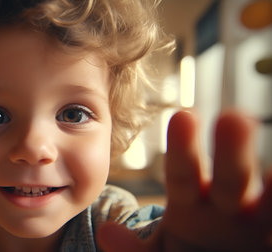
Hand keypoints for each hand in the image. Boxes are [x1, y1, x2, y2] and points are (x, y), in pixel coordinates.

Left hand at [97, 110, 271, 251]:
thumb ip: (133, 251)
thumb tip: (106, 233)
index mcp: (190, 203)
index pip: (183, 175)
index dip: (183, 150)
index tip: (184, 116)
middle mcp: (225, 207)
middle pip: (230, 179)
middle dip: (232, 152)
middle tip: (234, 118)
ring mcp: (253, 223)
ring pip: (265, 200)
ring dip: (270, 182)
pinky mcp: (270, 237)